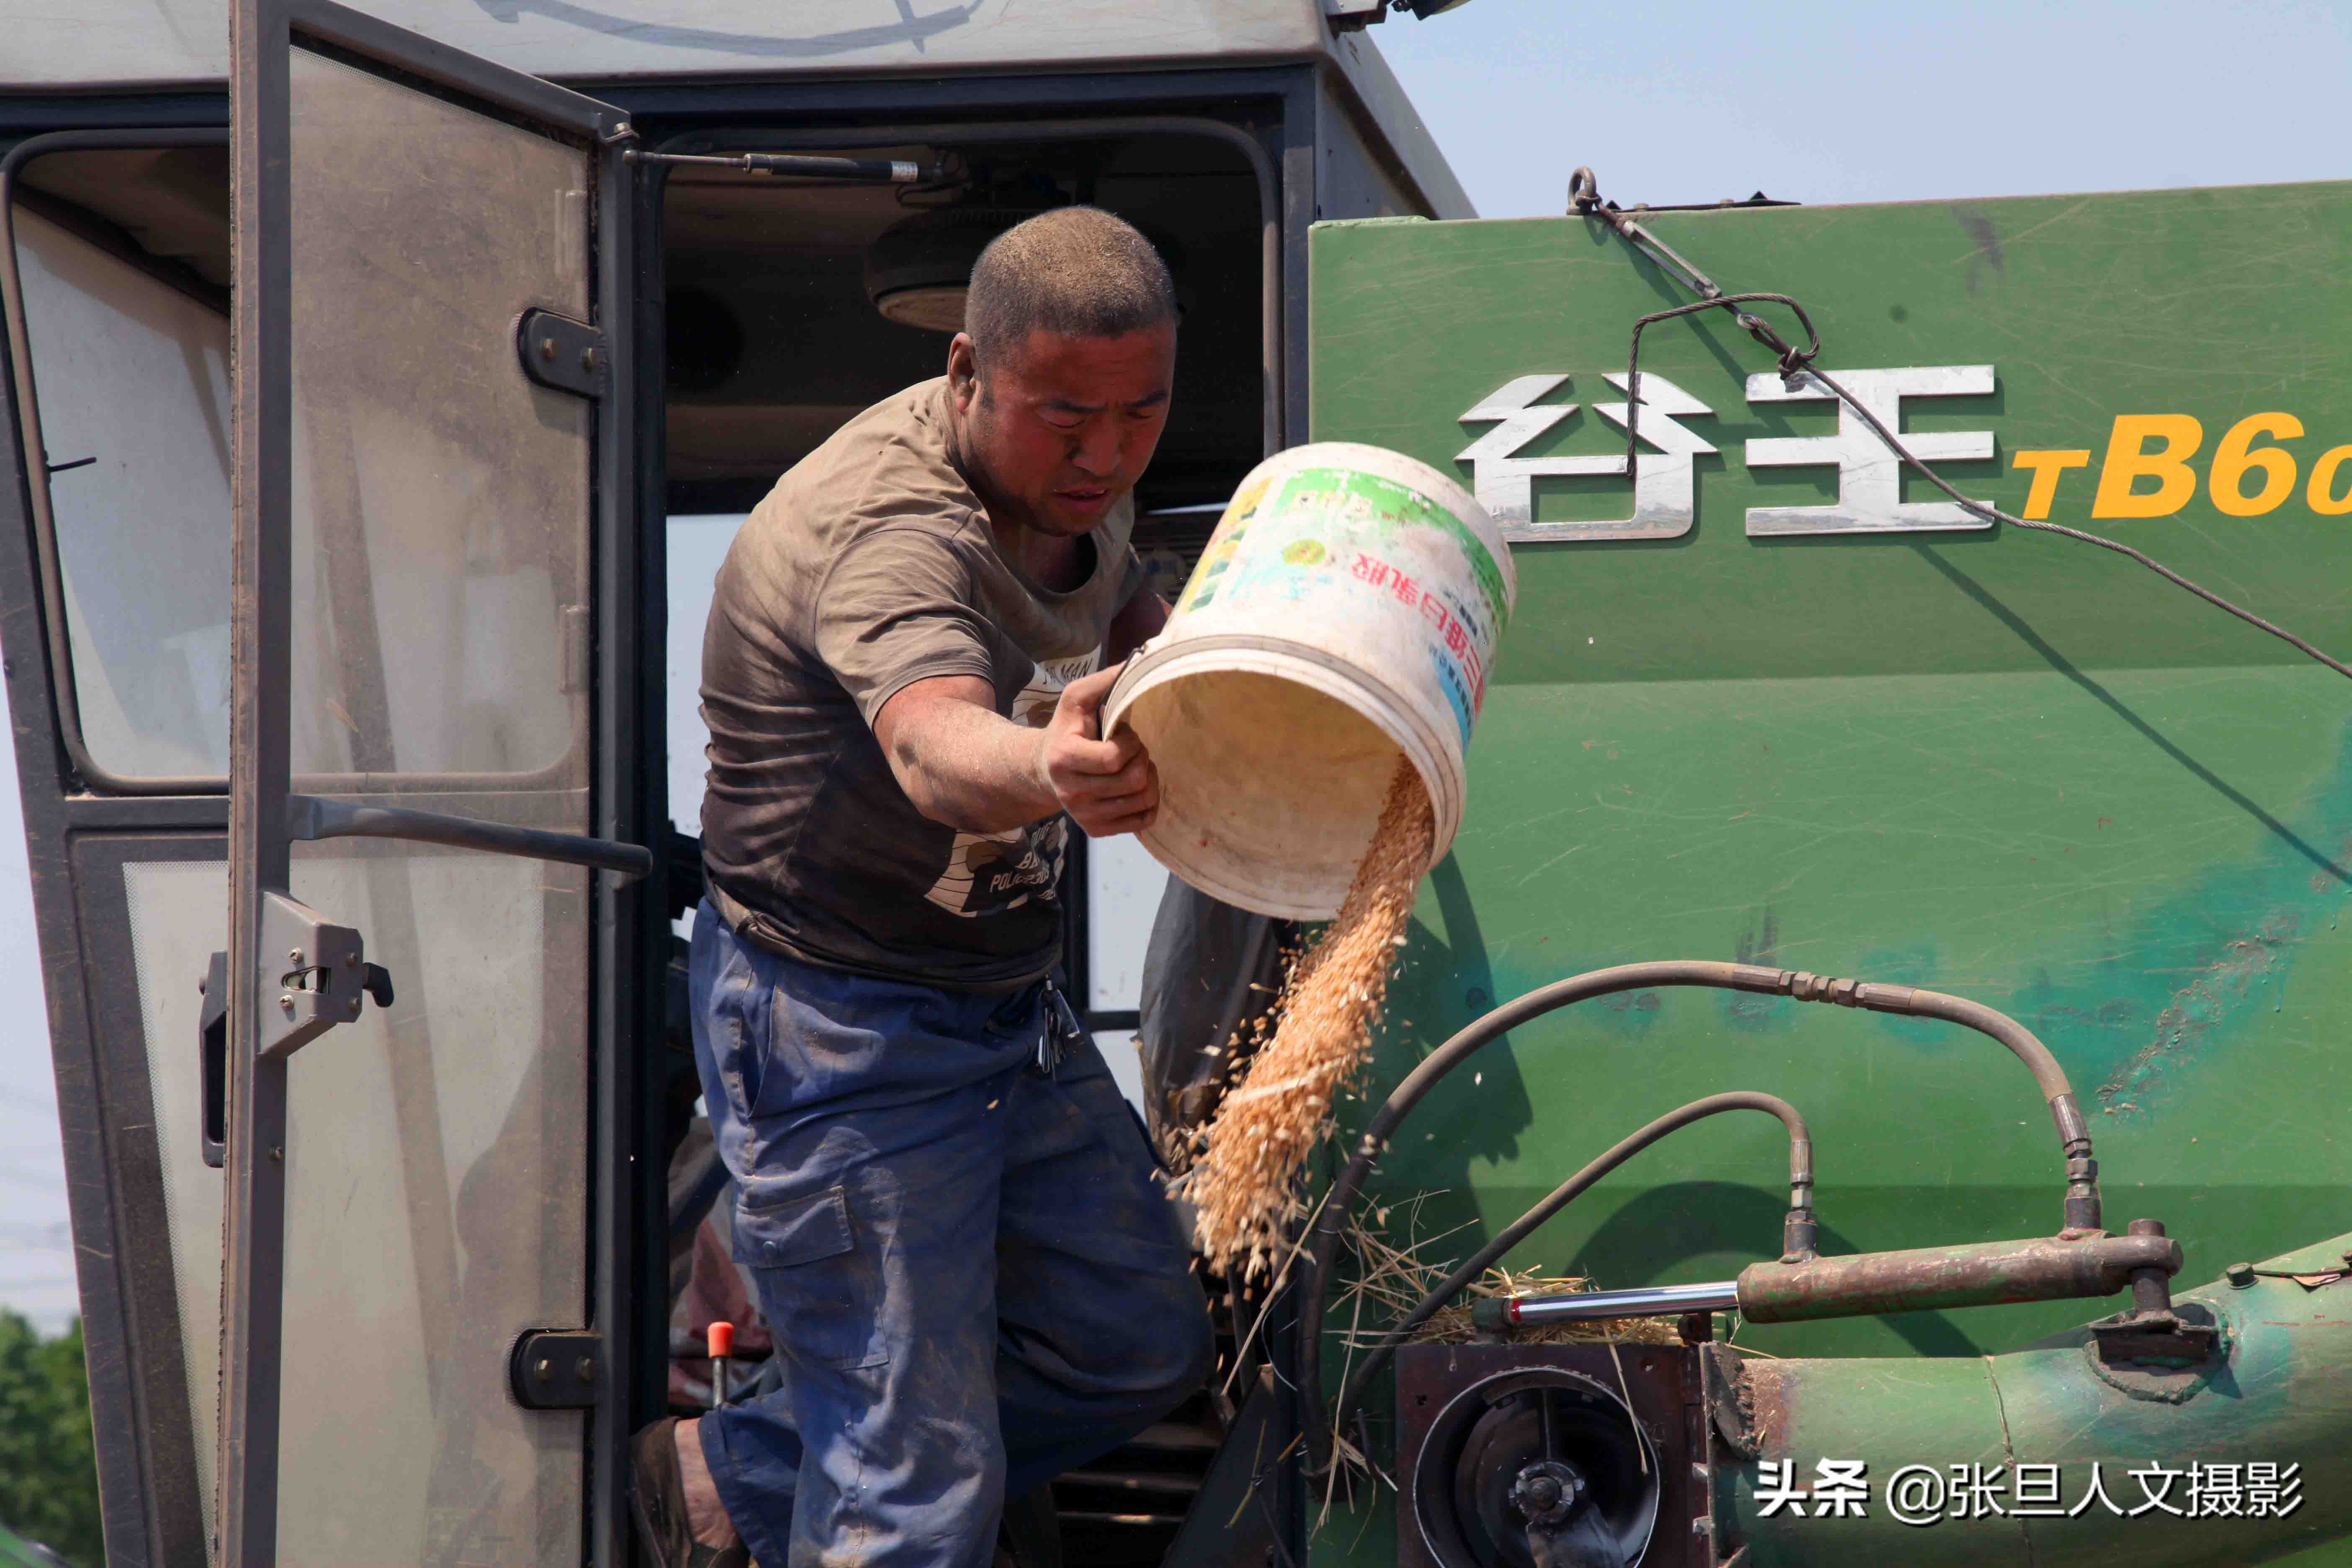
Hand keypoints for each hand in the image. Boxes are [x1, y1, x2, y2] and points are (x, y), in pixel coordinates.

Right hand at [1037, 665, 1157, 836]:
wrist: (1045, 770)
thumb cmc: (1067, 729)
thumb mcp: (1077, 698)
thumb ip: (1106, 679)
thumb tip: (1142, 659)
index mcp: (1065, 759)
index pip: (1113, 759)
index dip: (1130, 743)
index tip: (1125, 733)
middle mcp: (1072, 793)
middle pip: (1132, 781)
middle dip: (1142, 758)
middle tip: (1134, 749)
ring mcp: (1085, 816)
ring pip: (1142, 801)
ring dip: (1149, 778)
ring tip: (1136, 765)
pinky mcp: (1097, 830)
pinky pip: (1143, 821)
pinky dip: (1150, 802)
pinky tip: (1138, 786)